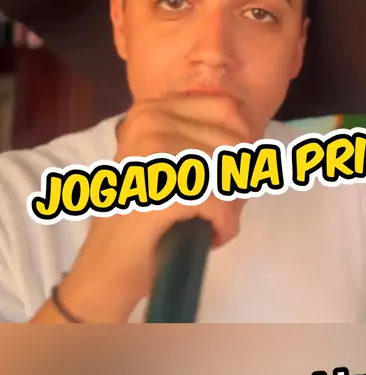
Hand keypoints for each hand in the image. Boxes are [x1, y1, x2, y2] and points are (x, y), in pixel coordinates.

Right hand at [58, 94, 251, 322]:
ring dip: (232, 203)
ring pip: (232, 170)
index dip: (238, 146)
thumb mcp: (165, 160)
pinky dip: (225, 225)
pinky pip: (222, 202)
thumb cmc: (140, 215)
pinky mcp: (166, 192)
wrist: (105, 266)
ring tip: (211, 219)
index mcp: (149, 110)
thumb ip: (200, 136)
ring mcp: (155, 154)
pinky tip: (210, 235)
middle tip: (215, 205)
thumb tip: (250, 133)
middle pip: (234, 141)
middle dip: (237, 178)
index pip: (226, 109)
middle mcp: (149, 123)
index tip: (223, 175)